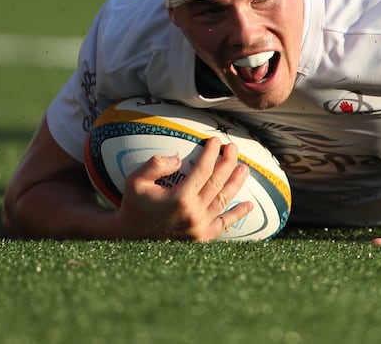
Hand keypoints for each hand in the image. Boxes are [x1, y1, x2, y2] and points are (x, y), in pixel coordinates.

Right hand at [114, 137, 252, 240]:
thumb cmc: (134, 205)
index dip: (212, 153)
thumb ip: (155, 165)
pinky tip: (249, 205)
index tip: (216, 140)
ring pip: (224, 200)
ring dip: (236, 183)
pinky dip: (237, 214)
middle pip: (218, 182)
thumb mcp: (135, 181)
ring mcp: (199, 227)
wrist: (130, 238)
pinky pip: (224, 224)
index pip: (203, 170)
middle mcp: (193, 213)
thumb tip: (178, 159)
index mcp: (179, 198)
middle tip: (233, 148)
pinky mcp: (202, 238)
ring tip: (244, 168)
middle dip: (228, 162)